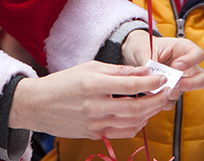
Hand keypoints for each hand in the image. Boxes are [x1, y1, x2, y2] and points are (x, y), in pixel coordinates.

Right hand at [9, 61, 170, 138]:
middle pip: (136, 107)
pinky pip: (122, 133)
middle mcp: (95, 106)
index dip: (152, 82)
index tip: (163, 78)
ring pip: (132, 122)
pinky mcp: (94, 134)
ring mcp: (95, 123)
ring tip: (156, 103)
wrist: (37, 105)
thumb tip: (145, 71)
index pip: (132, 85)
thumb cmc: (64, 82)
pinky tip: (141, 116)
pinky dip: (136, 125)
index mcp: (94, 84)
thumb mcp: (90, 67)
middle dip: (156, 100)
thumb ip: (119, 71)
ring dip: (149, 113)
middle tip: (166, 92)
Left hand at [121, 30, 203, 104]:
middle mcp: (187, 67)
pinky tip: (151, 94)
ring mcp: (181, 81)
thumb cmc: (145, 47)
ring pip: (184, 92)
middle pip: (202, 79)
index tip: (176, 65)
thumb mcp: (144, 49)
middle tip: (174, 83)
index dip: (191, 61)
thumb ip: (149, 62)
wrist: (138, 55)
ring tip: (154, 87)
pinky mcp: (172, 92)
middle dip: (189, 84)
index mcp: (184, 49)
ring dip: (169, 92)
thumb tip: (150, 77)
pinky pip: (171, 102)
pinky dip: (161, 100)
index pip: (199, 55)